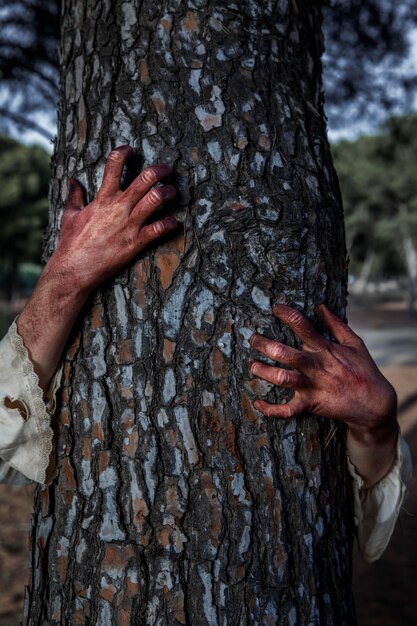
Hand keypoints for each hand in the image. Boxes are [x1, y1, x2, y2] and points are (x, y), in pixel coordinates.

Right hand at [17, 145, 178, 392]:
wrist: (74, 269)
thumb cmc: (71, 243)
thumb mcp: (69, 215)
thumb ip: (74, 196)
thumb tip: (73, 181)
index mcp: (102, 199)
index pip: (113, 165)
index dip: (124, 153)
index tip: (131, 149)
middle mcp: (118, 208)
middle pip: (144, 179)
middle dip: (159, 170)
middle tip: (167, 168)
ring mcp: (129, 225)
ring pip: (156, 200)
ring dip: (168, 192)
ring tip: (173, 191)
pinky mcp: (136, 242)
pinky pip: (159, 229)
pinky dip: (170, 224)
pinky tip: (175, 222)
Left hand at [249, 304, 397, 443]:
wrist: (374, 404)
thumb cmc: (364, 370)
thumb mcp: (355, 344)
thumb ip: (337, 325)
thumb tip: (321, 307)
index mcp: (326, 349)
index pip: (302, 326)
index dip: (286, 314)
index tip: (275, 308)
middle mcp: (316, 366)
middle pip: (285, 353)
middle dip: (264, 344)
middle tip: (253, 338)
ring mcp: (313, 386)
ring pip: (282, 379)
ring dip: (263, 372)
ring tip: (252, 366)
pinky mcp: (311, 405)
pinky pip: (287, 410)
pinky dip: (270, 409)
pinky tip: (257, 402)